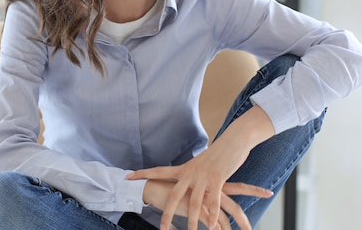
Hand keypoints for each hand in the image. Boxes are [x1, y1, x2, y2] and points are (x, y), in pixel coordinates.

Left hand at [127, 106, 275, 229]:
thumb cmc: (217, 154)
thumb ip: (191, 174)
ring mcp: (204, 175)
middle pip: (174, 194)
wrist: (234, 140)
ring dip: (193, 220)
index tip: (127, 176)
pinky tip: (211, 223)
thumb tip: (184, 181)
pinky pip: (214, 198)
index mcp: (184, 168)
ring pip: (194, 201)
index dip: (143, 173)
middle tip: (161, 228)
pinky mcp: (218, 178)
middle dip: (167, 212)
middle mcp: (191, 172)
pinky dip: (213, 212)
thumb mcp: (200, 164)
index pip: (159, 170)